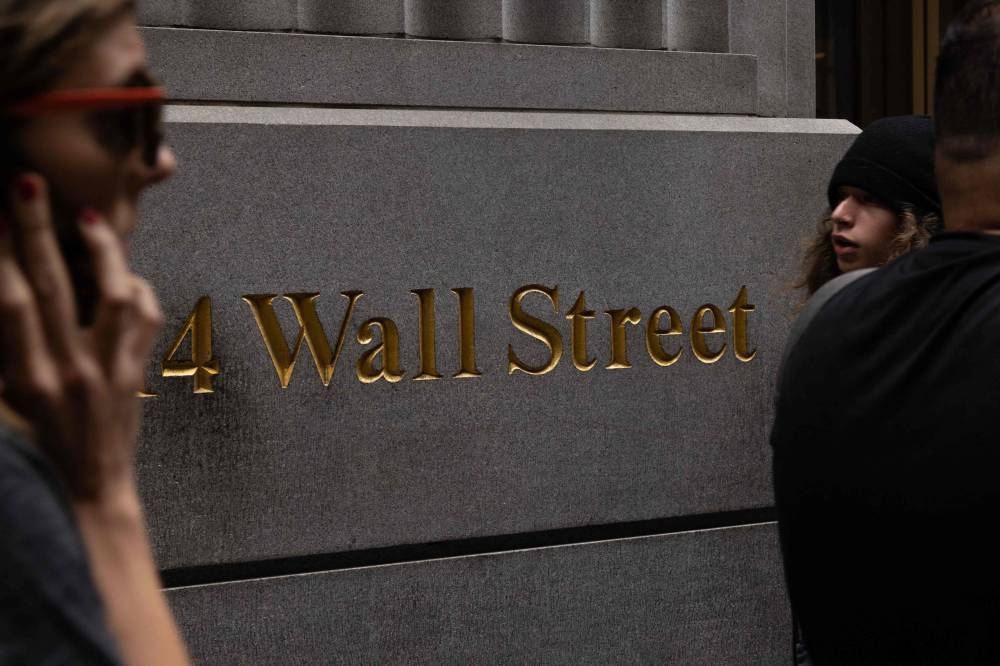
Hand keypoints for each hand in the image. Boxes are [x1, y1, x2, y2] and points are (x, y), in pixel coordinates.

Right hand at [0, 173, 162, 500]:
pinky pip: (147, 321)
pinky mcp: (138, 375)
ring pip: (116, 296)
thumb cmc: (35, 455)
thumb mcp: (5, 405)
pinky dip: (138, 291)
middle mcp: (71, 371)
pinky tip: (126, 275)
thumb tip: (6, 302)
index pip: (11, 306)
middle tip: (28, 184)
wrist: (89, 497)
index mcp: (27, 382)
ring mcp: (111, 372)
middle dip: (37, 230)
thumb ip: (5, 353)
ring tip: (90, 216)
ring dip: (103, 251)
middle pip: (55, 286)